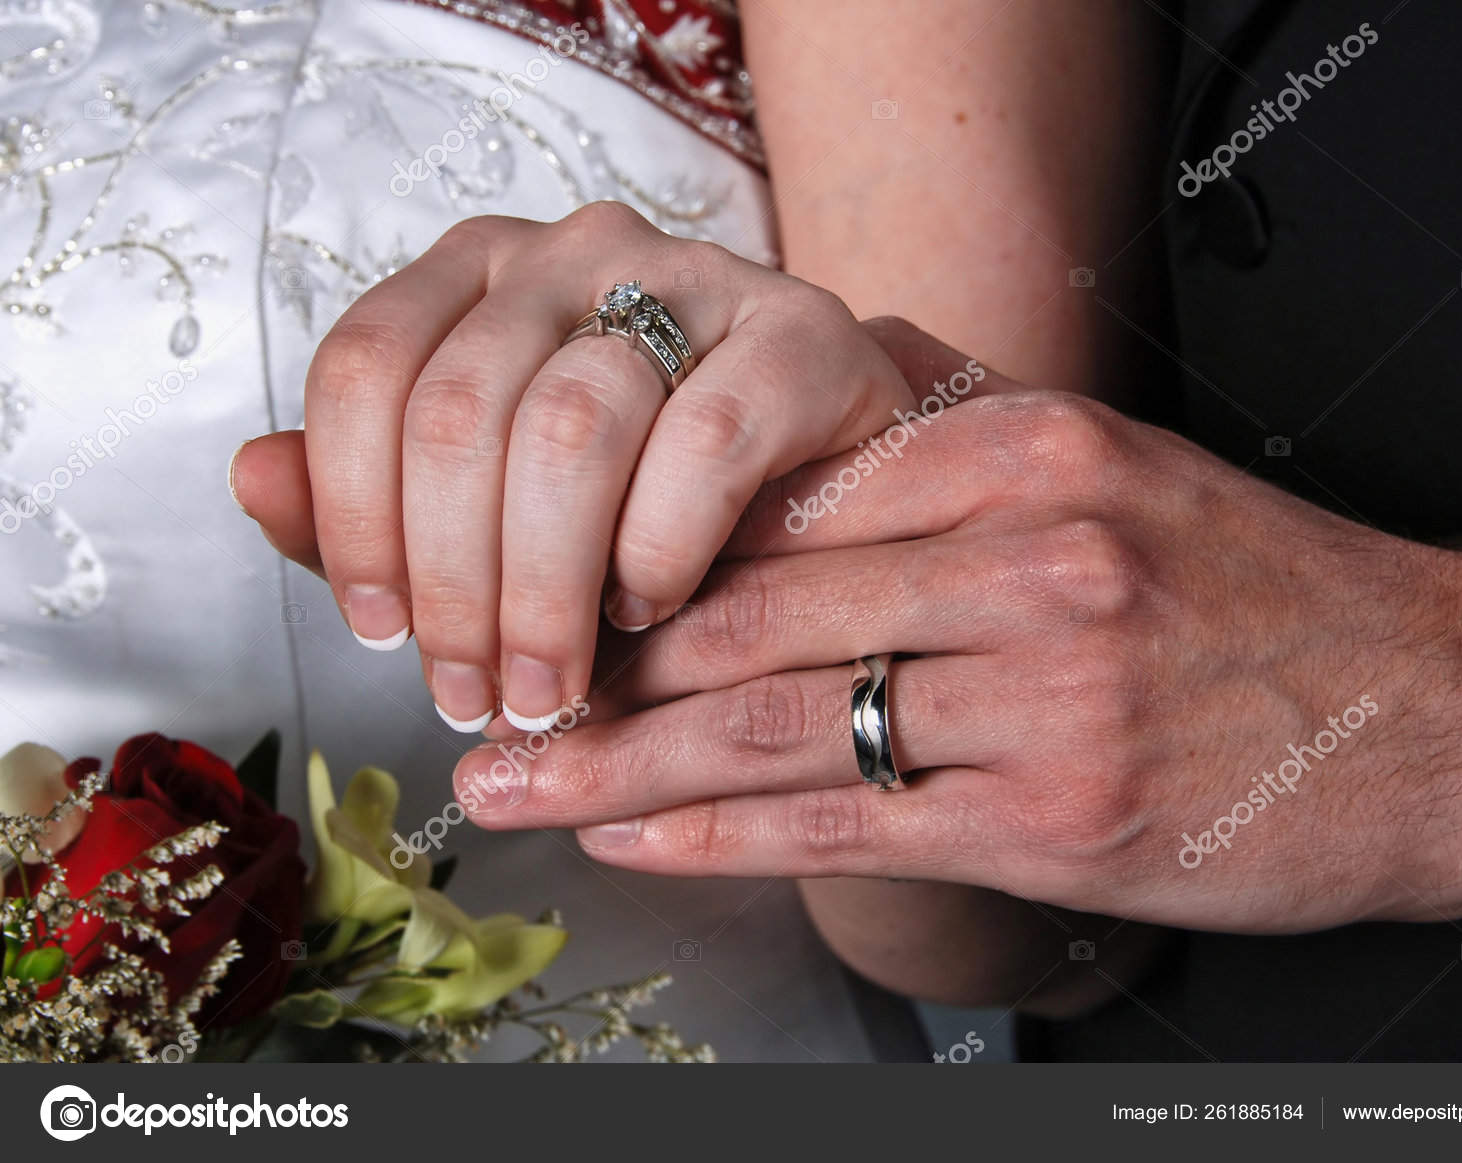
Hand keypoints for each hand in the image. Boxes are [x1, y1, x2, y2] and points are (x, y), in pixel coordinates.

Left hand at [231, 206, 929, 733]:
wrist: (822, 481)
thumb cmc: (641, 503)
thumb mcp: (490, 515)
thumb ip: (372, 501)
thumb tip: (252, 476)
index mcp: (479, 273)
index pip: (365, 368)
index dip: (351, 514)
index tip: (382, 635)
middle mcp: (576, 249)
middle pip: (460, 409)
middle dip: (454, 583)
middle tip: (473, 696)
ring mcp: (693, 277)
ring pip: (573, 426)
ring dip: (545, 588)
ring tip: (551, 682)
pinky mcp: (800, 334)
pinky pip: (707, 439)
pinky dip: (659, 549)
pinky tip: (648, 607)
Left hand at [451, 322, 1461, 931]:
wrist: (1435, 706)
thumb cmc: (1260, 596)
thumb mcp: (1112, 480)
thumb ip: (946, 482)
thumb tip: (775, 511)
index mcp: (1022, 452)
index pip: (781, 506)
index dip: (647, 557)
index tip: (556, 590)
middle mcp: (1025, 556)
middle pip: (754, 612)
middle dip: (602, 663)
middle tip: (491, 690)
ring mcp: (1041, 690)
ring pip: (778, 720)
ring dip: (623, 759)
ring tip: (513, 780)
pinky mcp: (1057, 813)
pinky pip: (848, 819)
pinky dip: (722, 831)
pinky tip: (628, 837)